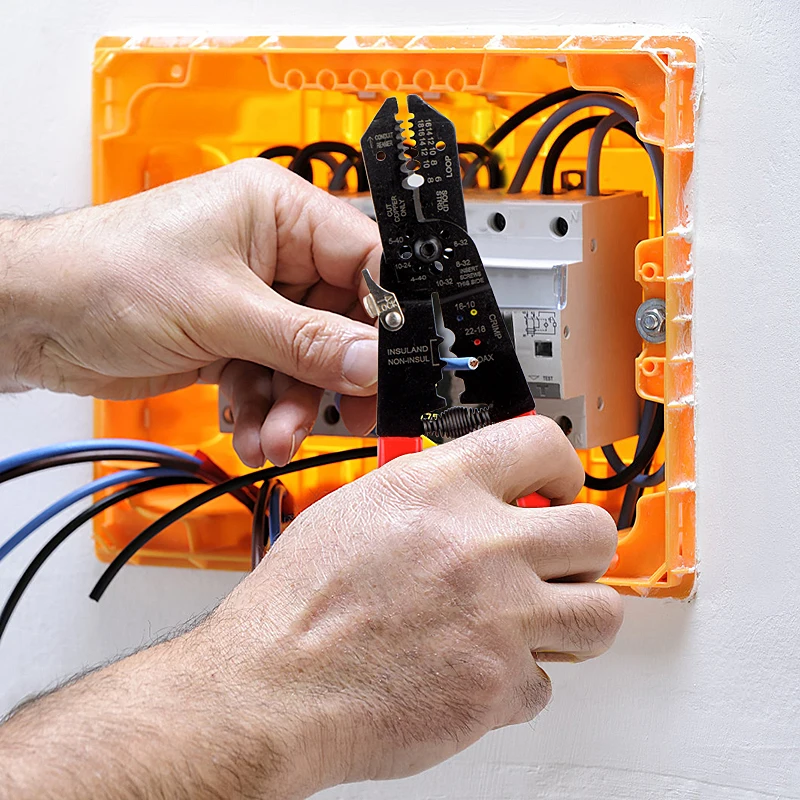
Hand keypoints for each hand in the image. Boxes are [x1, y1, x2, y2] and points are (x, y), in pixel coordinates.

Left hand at [0, 160, 380, 465]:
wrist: (34, 319)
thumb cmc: (105, 275)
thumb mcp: (222, 311)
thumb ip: (307, 342)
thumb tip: (374, 363)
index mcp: (279, 213)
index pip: (366, 257)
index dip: (388, 311)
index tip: (397, 362)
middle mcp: (273, 253)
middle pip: (341, 320)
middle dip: (334, 375)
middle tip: (349, 414)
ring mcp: (254, 299)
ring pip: (307, 359)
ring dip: (294, 404)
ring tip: (274, 436)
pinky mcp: (234, 338)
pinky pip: (273, 377)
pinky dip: (263, 409)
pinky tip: (247, 428)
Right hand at [0, 416, 621, 798]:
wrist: (271, 688)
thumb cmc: (298, 605)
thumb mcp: (356, 510)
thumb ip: (429, 495)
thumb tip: (473, 496)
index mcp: (439, 489)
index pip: (542, 445)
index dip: (562, 466)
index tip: (561, 486)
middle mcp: (479, 546)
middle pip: (594, 532)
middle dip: (581, 550)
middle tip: (559, 564)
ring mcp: (498, 618)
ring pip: (599, 613)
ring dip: (573, 620)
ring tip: (540, 623)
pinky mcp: (498, 687)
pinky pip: (544, 683)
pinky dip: (518, 682)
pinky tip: (477, 671)